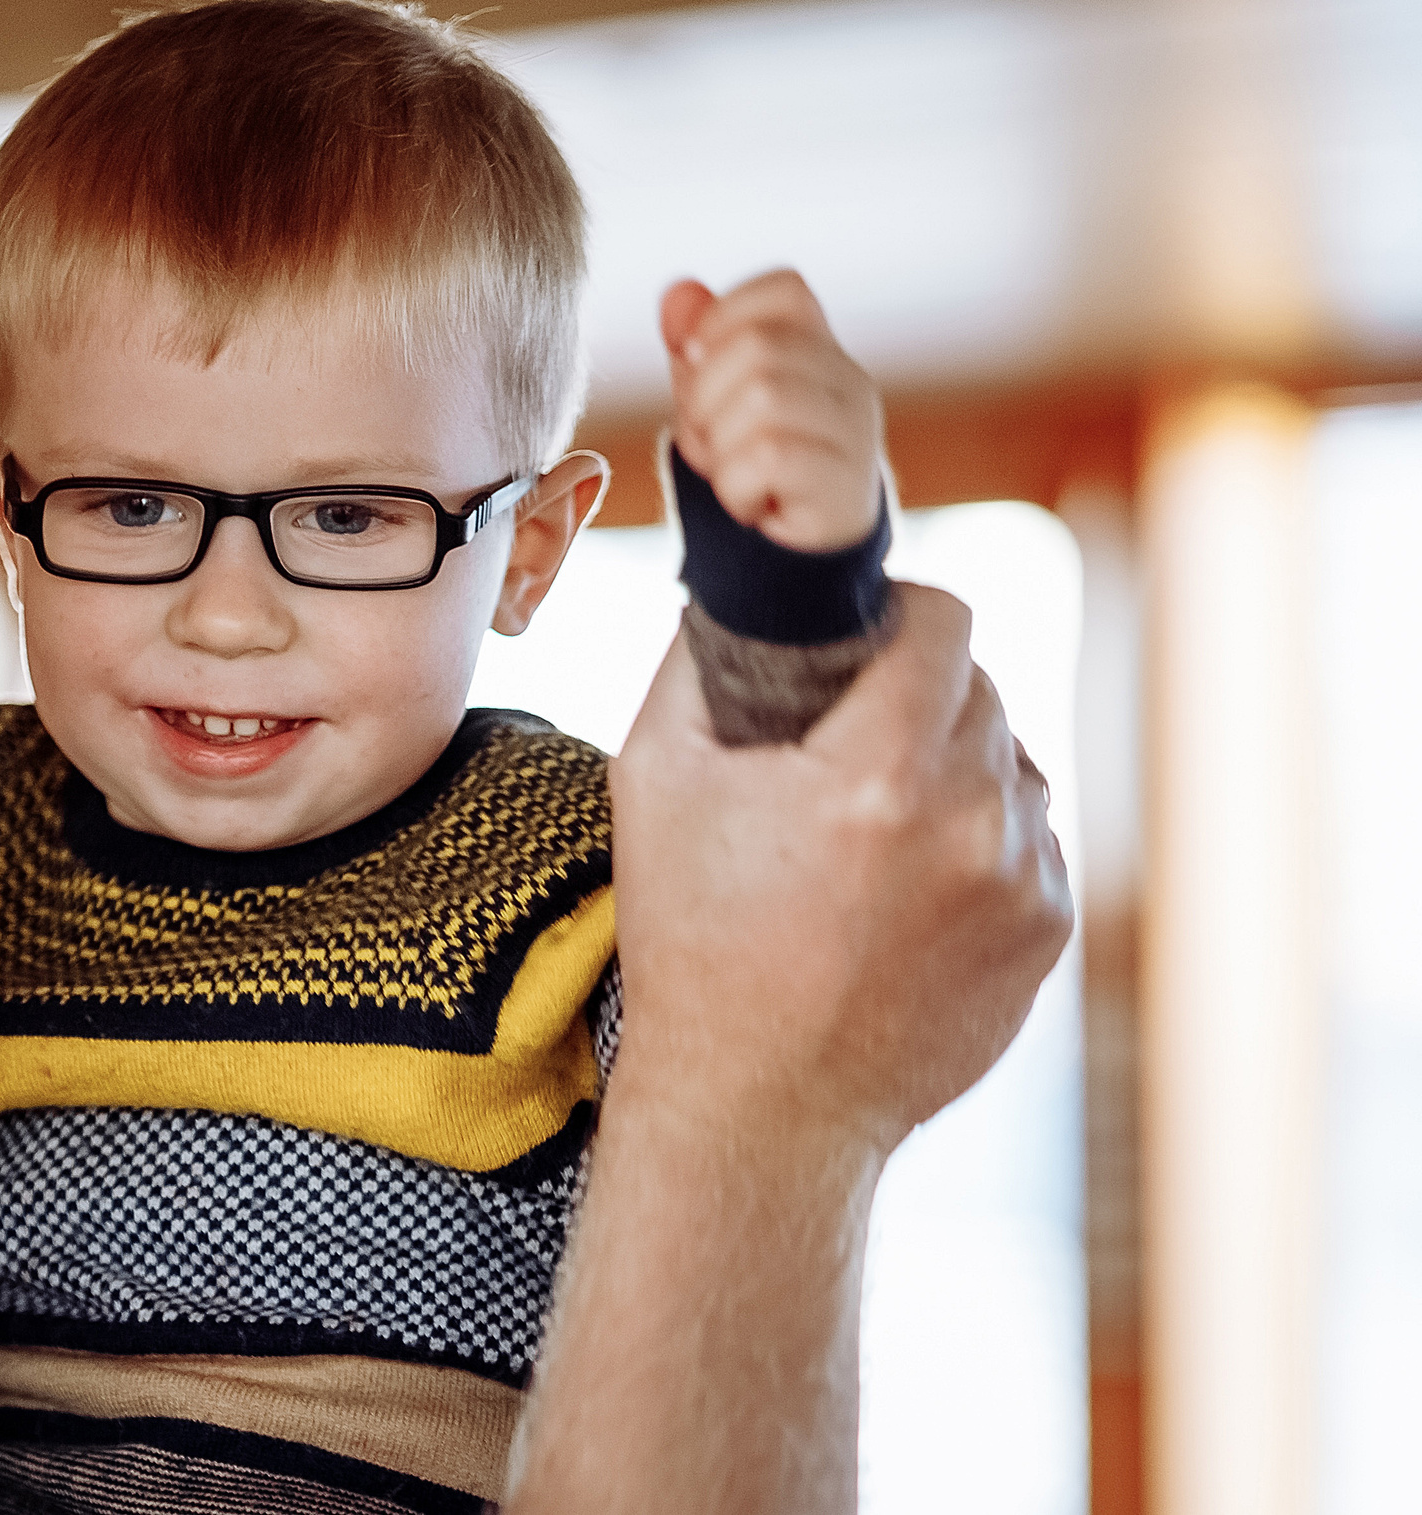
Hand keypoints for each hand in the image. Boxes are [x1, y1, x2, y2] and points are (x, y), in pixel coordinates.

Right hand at [609, 580, 1071, 1155]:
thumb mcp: (653, 782)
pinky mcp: (1046, 932)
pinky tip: (905, 888)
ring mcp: (1022, 880)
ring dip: (954, 766)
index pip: (944, 621)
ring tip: (875, 826)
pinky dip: (977, 839)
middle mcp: (970, 819)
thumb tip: (739, 590)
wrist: (761, 1109)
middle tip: (845, 740)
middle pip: (979, 686)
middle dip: (916, 693)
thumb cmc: (693, 945)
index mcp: (876, 772)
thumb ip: (697, 660)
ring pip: (1011, 760)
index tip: (858, 638)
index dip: (898, 612)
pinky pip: (1028, 837)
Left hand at [662, 271, 882, 554]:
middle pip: (757, 345)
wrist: (797, 558)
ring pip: (763, 397)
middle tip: (710, 442)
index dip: (724, 318)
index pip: (786, 289)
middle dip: (704, 398)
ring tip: (733, 474)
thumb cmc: (754, 468)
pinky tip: (752, 504)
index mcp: (819, 349)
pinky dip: (737, 486)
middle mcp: (849, 380)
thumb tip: (678, 292)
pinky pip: (770, 457)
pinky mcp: (848, 485)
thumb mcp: (712, 400)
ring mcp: (856, 432)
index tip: (697, 365)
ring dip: (720, 447)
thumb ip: (696, 344)